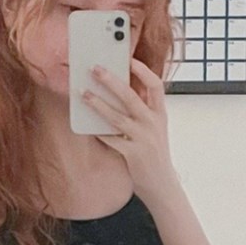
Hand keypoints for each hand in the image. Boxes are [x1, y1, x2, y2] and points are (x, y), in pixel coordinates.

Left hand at [81, 57, 178, 197]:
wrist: (162, 184)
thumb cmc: (154, 154)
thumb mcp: (155, 128)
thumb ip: (142, 111)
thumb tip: (119, 91)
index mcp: (160, 114)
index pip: (156, 86)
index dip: (143, 71)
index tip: (128, 59)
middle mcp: (153, 124)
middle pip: (131, 97)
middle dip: (111, 81)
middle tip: (95, 69)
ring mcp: (143, 139)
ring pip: (117, 117)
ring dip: (98, 103)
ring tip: (83, 93)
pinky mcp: (132, 154)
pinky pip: (110, 139)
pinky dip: (97, 132)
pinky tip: (85, 125)